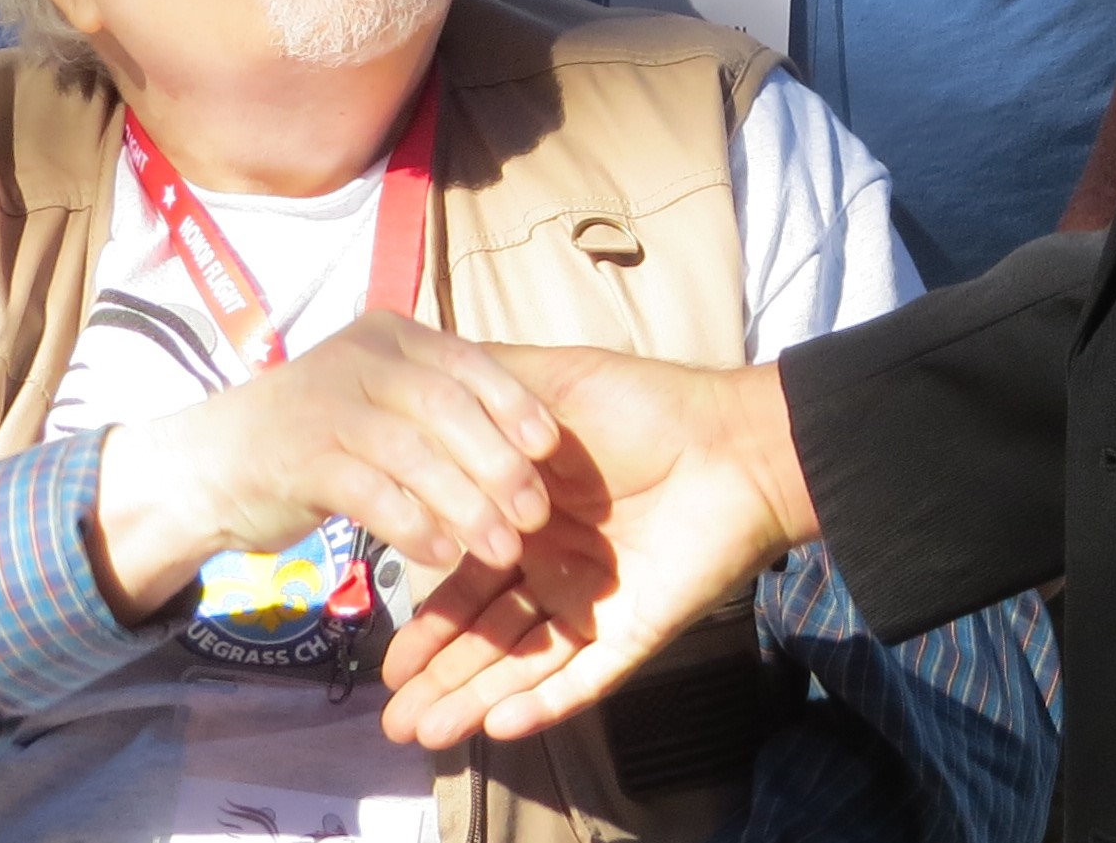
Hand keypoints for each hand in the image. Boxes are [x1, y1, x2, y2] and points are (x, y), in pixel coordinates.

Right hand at [88, 310, 564, 623]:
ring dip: (467, 505)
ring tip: (501, 549)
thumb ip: (439, 407)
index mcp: (390, 334)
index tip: (550, 451)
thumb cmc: (317, 434)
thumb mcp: (381, 400)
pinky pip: (371, 493)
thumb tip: (531, 445)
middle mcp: (360, 357)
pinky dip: (414, 525)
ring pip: (414, 453)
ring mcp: (325, 405)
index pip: (468, 362)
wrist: (209, 466)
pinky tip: (443, 556)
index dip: (515, 406)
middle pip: (448, 408)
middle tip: (534, 515)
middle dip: (499, 464)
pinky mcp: (297, 458)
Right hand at [378, 348, 813, 749]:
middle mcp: (557, 571)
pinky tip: (499, 725)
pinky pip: (585, 678)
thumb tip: (416, 383)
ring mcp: (597, 606)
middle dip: (439, 678)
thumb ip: (485, 397)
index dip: (427, 625)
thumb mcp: (551, 388)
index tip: (383, 660)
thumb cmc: (643, 407)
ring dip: (474, 699)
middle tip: (389, 721)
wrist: (732, 440)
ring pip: (524, 665)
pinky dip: (544, 703)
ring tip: (422, 733)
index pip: (466, 584)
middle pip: (486, 637)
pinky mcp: (637, 630)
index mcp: (531, 523)